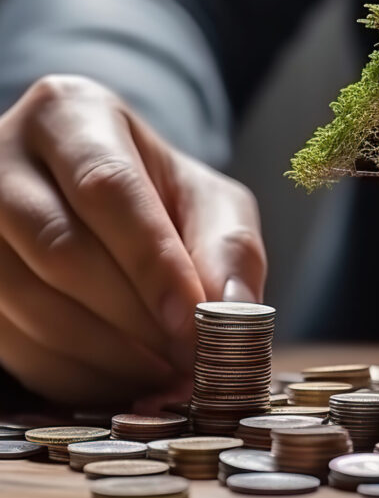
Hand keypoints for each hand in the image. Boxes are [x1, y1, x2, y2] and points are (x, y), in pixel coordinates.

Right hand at [0, 75, 265, 405]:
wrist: (94, 204)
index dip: (152, 263)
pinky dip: (75, 377)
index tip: (193, 322)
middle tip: (189, 361)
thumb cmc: (160, 196)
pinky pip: (11, 343)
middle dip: (133, 318)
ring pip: (26, 303)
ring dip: (106, 357)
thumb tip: (237, 310)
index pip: (109, 189)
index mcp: (71, 114)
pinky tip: (124, 384)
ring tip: (167, 377)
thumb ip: (230, 246)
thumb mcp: (208, 200)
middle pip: (60, 249)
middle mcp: (3, 155)